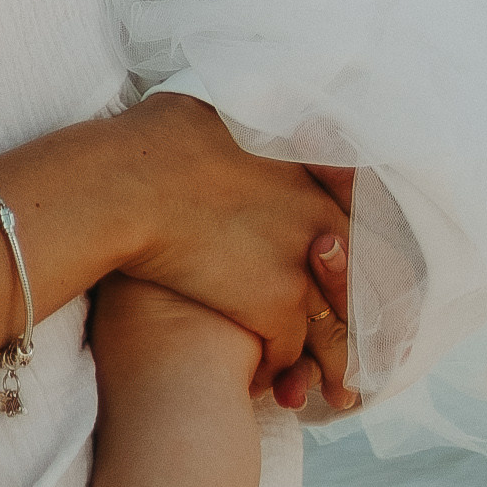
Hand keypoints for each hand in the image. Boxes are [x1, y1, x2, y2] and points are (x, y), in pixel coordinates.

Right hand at [113, 94, 350, 381]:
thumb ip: (253, 119)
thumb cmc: (158, 139)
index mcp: (312, 172)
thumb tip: (246, 102)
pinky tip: (261, 380)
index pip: (355, 222)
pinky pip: (287, 352)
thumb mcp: (224, 108)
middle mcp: (320, 218)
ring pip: (328, 327)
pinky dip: (275, 370)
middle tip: (343, 349)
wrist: (131, 185)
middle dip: (348, 318)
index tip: (337, 279)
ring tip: (316, 385)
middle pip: (351, 280)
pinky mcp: (277, 307)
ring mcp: (303, 265)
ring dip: (319, 360)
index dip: (346, 257)